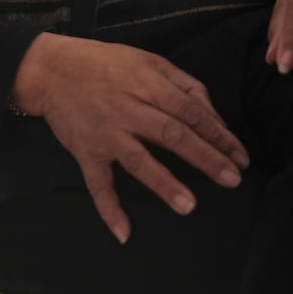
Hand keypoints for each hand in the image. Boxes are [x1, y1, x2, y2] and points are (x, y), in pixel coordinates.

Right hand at [11, 33, 250, 243]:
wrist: (52, 69)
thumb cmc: (107, 63)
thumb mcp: (149, 61)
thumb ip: (184, 85)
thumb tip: (214, 117)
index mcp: (148, 84)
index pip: (190, 112)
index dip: (218, 134)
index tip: (240, 155)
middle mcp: (129, 109)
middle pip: (173, 135)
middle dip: (205, 158)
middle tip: (232, 179)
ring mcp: (106, 133)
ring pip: (138, 160)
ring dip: (164, 184)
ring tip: (189, 206)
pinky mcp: (85, 152)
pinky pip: (97, 184)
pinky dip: (109, 209)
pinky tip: (124, 233)